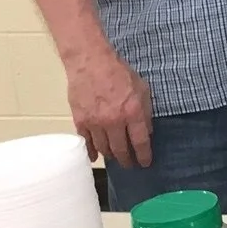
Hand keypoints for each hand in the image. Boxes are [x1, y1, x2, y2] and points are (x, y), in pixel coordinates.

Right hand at [65, 48, 152, 168]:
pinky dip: (91, 151)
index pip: (140, 142)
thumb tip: (146, 131)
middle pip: (121, 149)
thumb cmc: (119, 72)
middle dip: (127, 160)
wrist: (90, 62)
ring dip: (111, 155)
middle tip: (130, 165)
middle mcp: (114, 122)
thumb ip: (145, 111)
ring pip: (104, 148)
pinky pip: (86, 142)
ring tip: (116, 158)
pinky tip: (95, 157)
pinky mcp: (80, 121)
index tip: (145, 163)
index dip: (144, 156)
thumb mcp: (142, 89)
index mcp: (132, 113)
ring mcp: (95, 123)